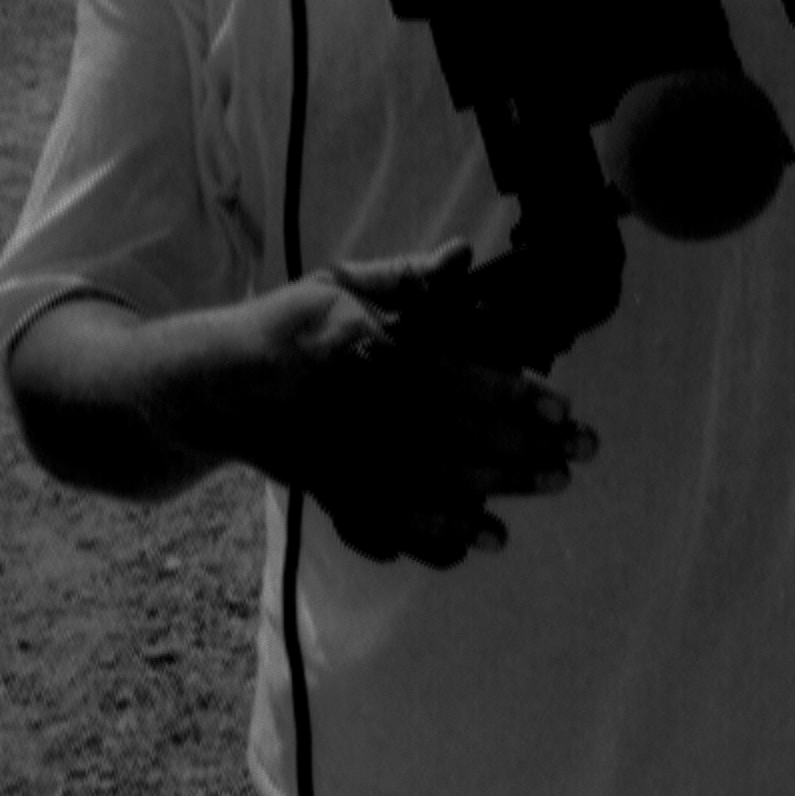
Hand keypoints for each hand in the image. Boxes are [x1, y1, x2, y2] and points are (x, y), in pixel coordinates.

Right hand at [203, 240, 596, 568]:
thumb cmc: (287, 327)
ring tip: (550, 488)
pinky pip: (394, 523)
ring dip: (498, 489)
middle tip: (579, 452)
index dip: (510, 394)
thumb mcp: (338, 285)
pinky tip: (482, 540)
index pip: (452, 375)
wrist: (215, 387)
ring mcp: (347, 459)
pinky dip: (439, 535)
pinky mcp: (334, 492)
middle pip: (456, 435)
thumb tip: (463, 255)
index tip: (561, 405)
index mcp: (364, 351)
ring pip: (433, 482)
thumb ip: (405, 277)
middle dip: (523, 446)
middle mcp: (360, 411)